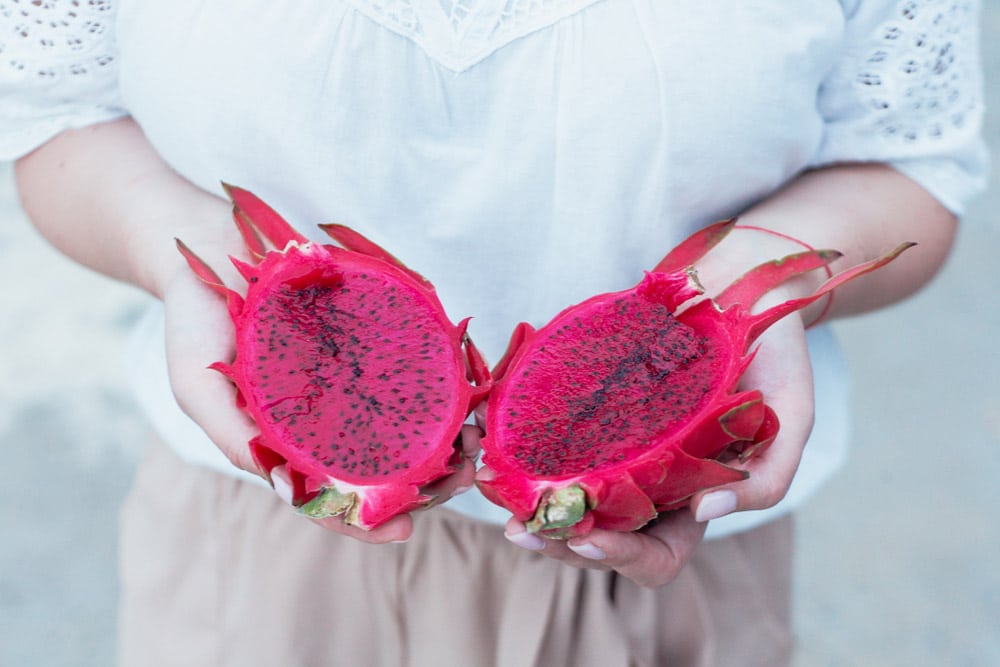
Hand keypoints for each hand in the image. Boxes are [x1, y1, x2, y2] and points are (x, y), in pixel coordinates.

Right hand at [162, 226, 480, 542]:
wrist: (208, 243)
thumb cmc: (196, 322)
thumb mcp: (198, 386)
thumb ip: (233, 435)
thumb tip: (285, 490)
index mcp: (289, 439)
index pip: (331, 494)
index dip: (364, 520)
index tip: (403, 530)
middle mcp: (327, 413)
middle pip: (382, 461)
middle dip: (426, 479)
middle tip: (463, 479)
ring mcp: (351, 373)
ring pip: (407, 417)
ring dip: (447, 434)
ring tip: (476, 438)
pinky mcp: (371, 331)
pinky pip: (411, 359)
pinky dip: (441, 379)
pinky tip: (466, 388)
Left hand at [497, 302, 814, 587]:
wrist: (748, 284)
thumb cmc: (777, 352)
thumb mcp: (793, 418)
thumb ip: (767, 478)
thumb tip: (708, 513)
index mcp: (696, 497)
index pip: (656, 556)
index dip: (620, 559)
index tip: (585, 539)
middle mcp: (652, 480)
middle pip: (598, 534)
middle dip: (557, 539)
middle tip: (520, 528)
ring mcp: (623, 444)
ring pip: (569, 493)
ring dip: (529, 502)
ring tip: (495, 488)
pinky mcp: (598, 406)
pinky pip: (557, 437)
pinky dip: (523, 445)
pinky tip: (494, 436)